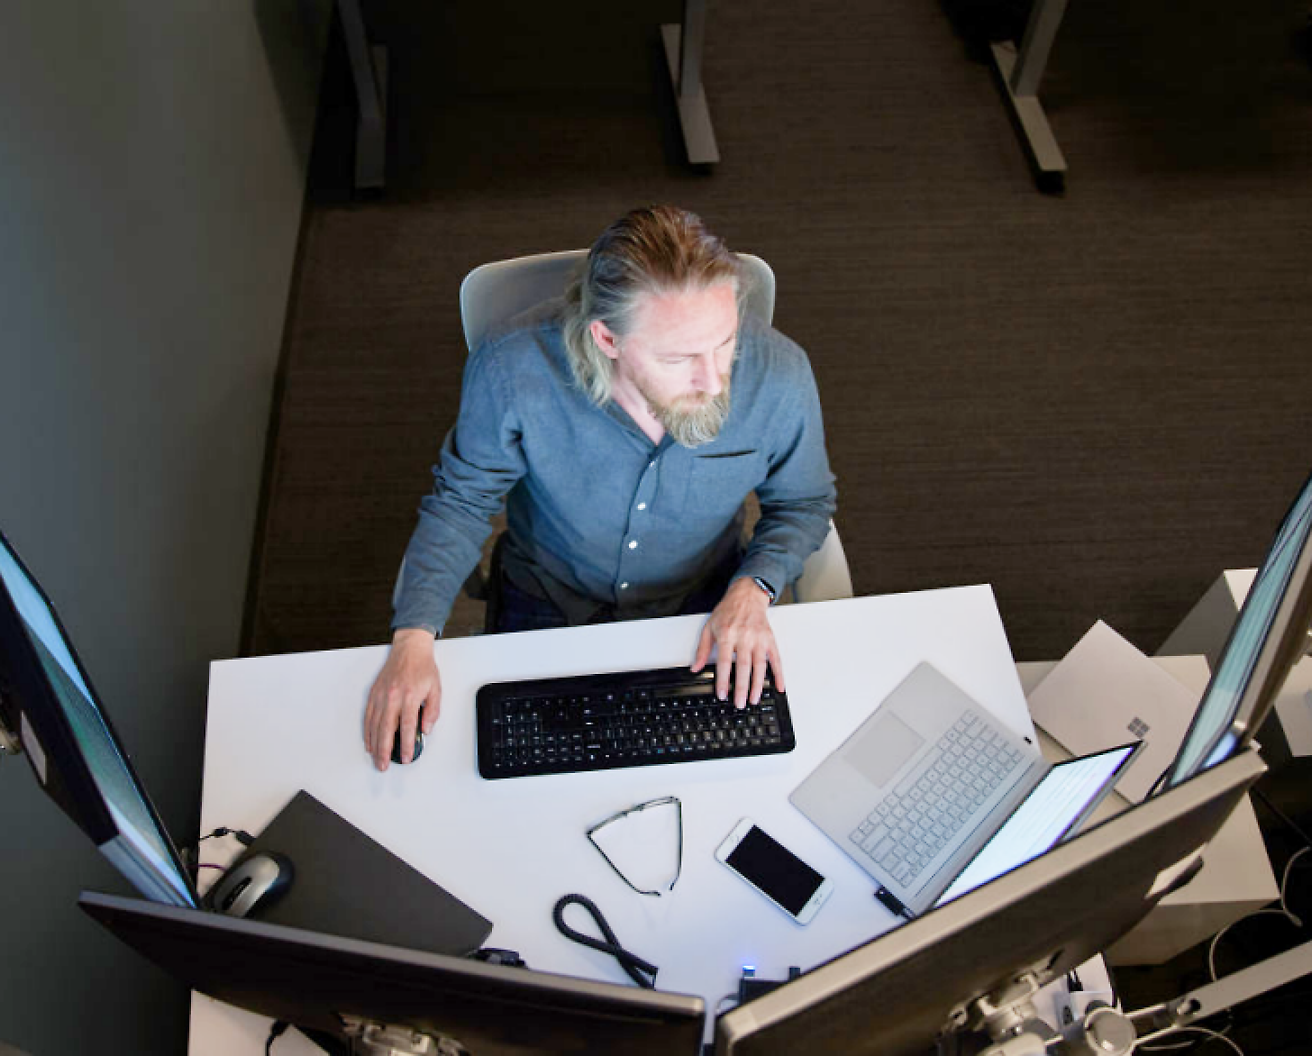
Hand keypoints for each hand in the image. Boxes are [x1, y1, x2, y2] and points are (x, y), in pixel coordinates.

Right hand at [364, 628, 440, 770]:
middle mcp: (393, 697)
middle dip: (385, 750)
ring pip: (374, 725)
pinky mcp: (374, 694)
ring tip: (376, 758)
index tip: (406, 756)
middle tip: (384, 765)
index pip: (407, 727)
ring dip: (375, 744)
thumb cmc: (423, 668)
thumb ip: (432, 711)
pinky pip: (368, 716)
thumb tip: (426, 729)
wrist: (410, 649)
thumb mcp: (436, 689)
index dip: (406, 744)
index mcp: (410, 696)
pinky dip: (368, 731)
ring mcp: (381, 696)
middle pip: (386, 729)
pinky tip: (369, 742)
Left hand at [691, 577, 785, 708]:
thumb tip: (696, 667)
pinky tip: (779, 686)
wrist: (747, 595)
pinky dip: (779, 674)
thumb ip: (702, 649)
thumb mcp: (709, 627)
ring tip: (754, 699)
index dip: (723, 680)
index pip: (724, 662)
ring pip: (760, 666)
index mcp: (727, 634)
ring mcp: (759, 639)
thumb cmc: (728, 611)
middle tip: (740, 703)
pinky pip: (776, 659)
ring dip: (758, 685)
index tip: (722, 694)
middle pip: (744, 667)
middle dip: (742, 688)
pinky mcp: (770, 639)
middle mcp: (744, 637)